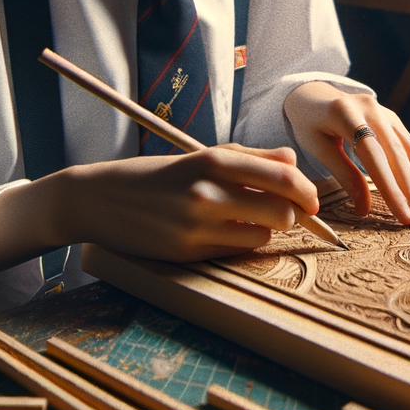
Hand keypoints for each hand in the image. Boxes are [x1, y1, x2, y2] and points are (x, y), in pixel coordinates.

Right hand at [0, 144, 318, 277]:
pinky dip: (241, 244)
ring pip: (262, 236)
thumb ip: (248, 156)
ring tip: (250, 220)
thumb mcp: (197, 155)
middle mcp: (207, 193)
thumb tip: (290, 158)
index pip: (281, 175)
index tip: (312, 197)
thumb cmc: (153, 174)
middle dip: (291, 213)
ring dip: (266, 230)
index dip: (305, 189)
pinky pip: (235, 252)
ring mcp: (197, 226)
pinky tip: (227, 232)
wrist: (98, 199)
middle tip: (285, 211)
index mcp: (211, 161)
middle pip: (281, 211)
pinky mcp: (187, 253)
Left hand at [283, 82, 409, 225]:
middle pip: (394, 153)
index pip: (372, 155)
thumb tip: (364, 209)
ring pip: (407, 148)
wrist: (313, 93)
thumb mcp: (317, 146)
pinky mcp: (391, 118)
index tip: (403, 215)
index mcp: (345, 113)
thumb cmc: (310, 122)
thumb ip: (343, 173)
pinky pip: (409, 144)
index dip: (389, 187)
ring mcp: (383, 111)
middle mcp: (370, 108)